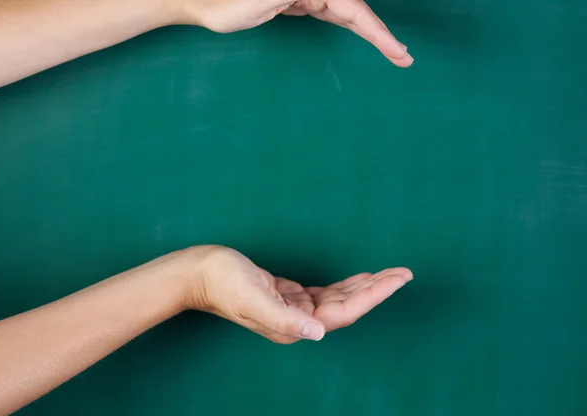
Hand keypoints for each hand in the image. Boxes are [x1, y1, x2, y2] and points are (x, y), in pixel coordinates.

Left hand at [171, 0, 412, 66]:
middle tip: (403, 58)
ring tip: (388, 49)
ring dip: (366, 30)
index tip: (397, 51)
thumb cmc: (223, 1)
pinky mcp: (290, 2)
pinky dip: (344, 25)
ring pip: (341, 13)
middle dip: (379, 34)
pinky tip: (351, 31)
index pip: (350, 7)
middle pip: (352, 10)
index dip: (376, 30)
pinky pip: (326, 14)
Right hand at [182, 246, 411, 343]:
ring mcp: (294, 308)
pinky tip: (358, 278)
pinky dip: (346, 284)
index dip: (374, 296)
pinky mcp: (288, 295)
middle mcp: (299, 320)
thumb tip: (318, 333)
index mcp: (294, 324)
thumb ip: (285, 320)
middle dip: (377, 289)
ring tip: (388, 274)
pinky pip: (326, 292)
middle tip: (403, 272)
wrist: (201, 272)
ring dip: (364, 286)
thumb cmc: (225, 282)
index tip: (398, 279)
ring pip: (339, 299)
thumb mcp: (253, 298)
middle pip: (349, 306)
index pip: (346, 312)